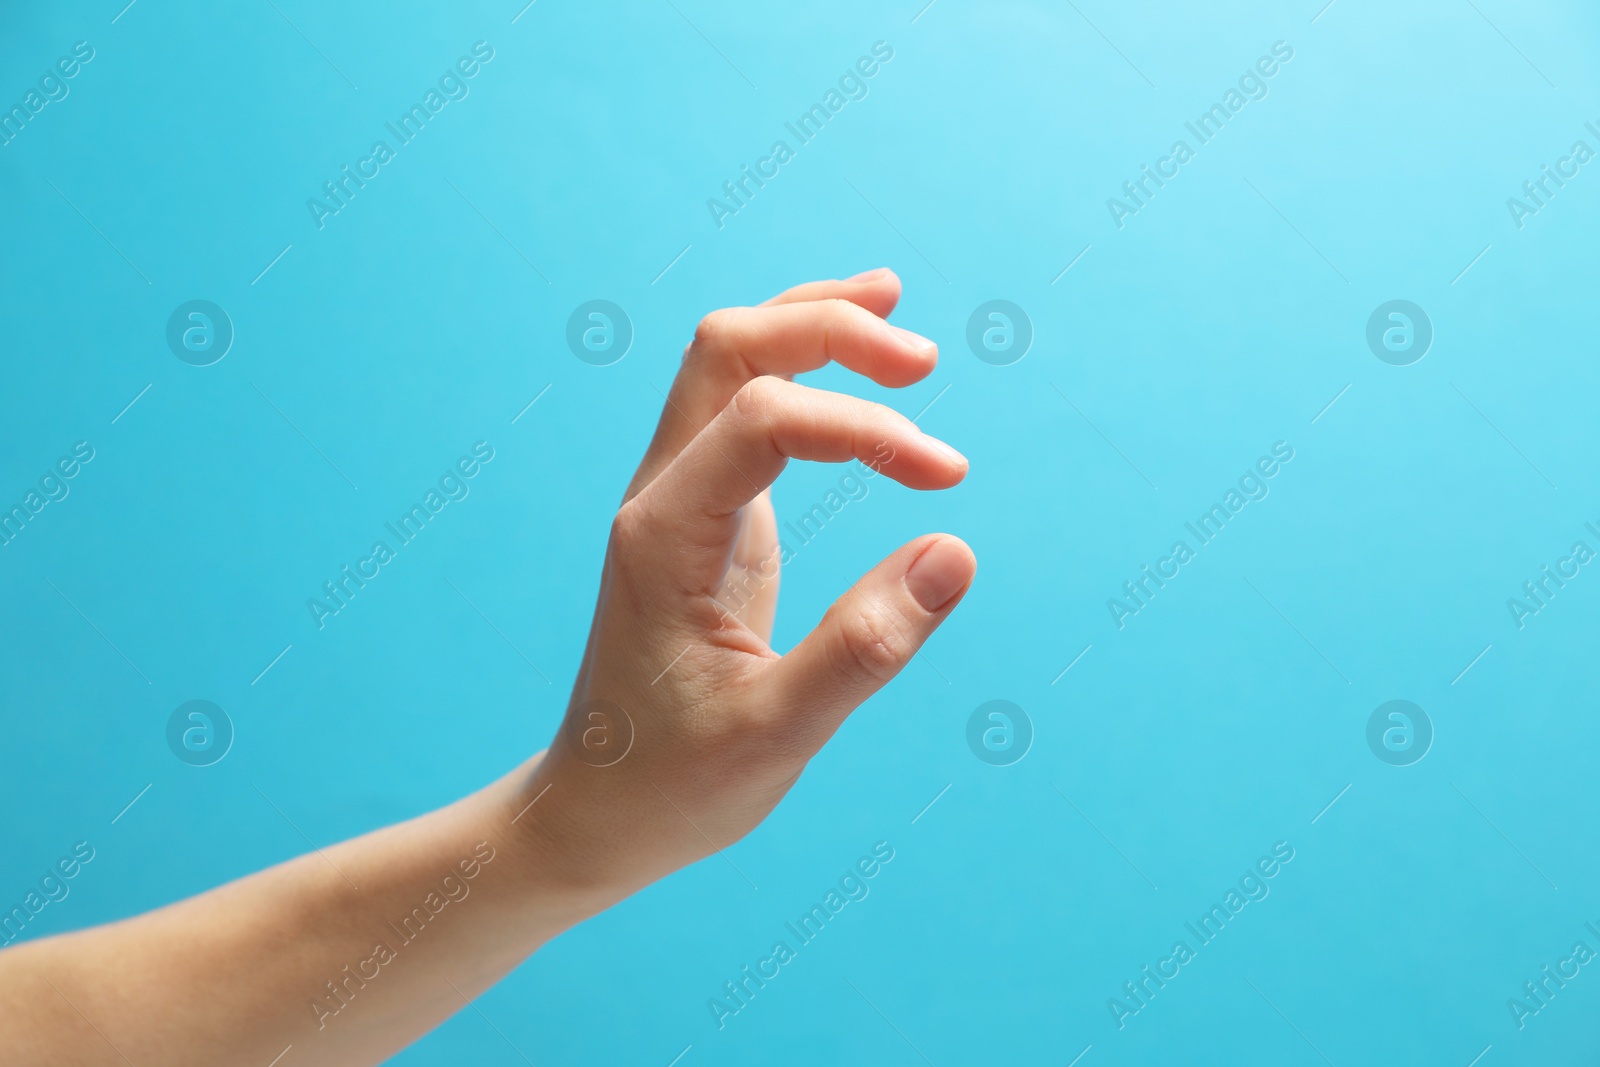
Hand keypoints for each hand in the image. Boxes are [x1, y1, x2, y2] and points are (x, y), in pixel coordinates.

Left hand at [519, 268, 975, 907]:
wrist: (598, 809)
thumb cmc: (673, 783)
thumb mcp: (776, 734)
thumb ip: (865, 647)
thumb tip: (956, 551)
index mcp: (664, 536)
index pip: (762, 418)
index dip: (862, 427)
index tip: (945, 478)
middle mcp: (659, 496)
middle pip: (727, 348)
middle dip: (827, 329)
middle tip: (925, 362)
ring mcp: (676, 499)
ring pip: (725, 362)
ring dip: (809, 328)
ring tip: (893, 312)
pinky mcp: (702, 516)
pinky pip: (743, 411)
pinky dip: (802, 374)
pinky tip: (856, 377)